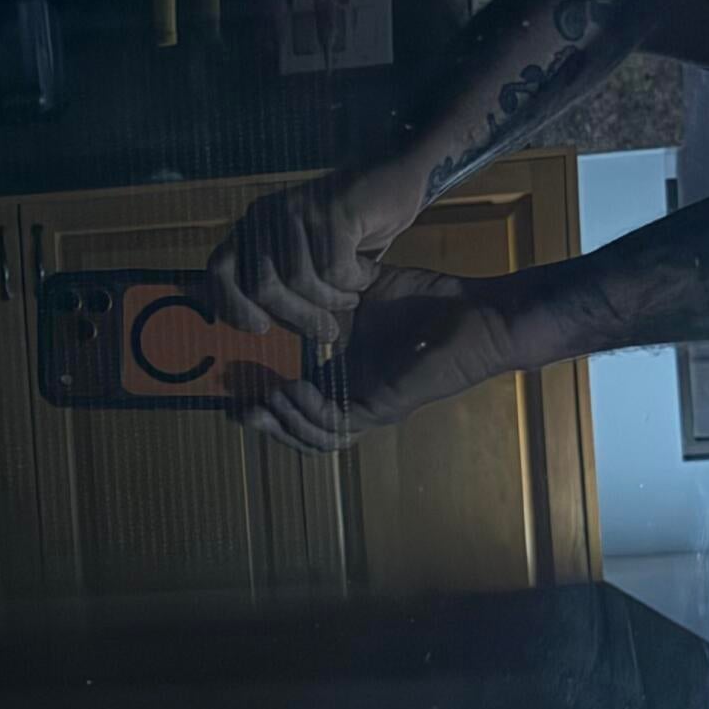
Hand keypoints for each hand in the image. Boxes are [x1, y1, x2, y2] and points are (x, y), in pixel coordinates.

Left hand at [202, 170, 420, 342]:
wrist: (394, 181)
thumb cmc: (349, 234)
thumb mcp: (306, 264)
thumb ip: (280, 290)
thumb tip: (260, 328)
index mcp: (250, 230)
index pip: (219, 271)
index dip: (233, 305)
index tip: (261, 328)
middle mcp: (263, 216)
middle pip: (261, 286)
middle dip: (298, 318)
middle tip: (329, 330)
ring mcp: (294, 208)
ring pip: (298, 280)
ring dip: (332, 301)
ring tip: (352, 296)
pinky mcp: (329, 208)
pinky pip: (333, 268)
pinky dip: (354, 280)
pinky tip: (366, 272)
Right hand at [229, 268, 519, 453]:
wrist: (477, 314)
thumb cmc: (428, 299)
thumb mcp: (362, 292)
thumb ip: (324, 292)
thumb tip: (279, 272)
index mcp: (346, 373)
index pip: (296, 398)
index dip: (263, 398)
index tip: (230, 381)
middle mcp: (355, 396)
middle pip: (299, 428)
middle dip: (266, 423)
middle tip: (235, 408)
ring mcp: (369, 406)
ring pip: (315, 436)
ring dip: (285, 423)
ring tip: (263, 399)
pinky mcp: (384, 407)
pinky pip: (338, 423)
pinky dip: (310, 413)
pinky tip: (291, 389)